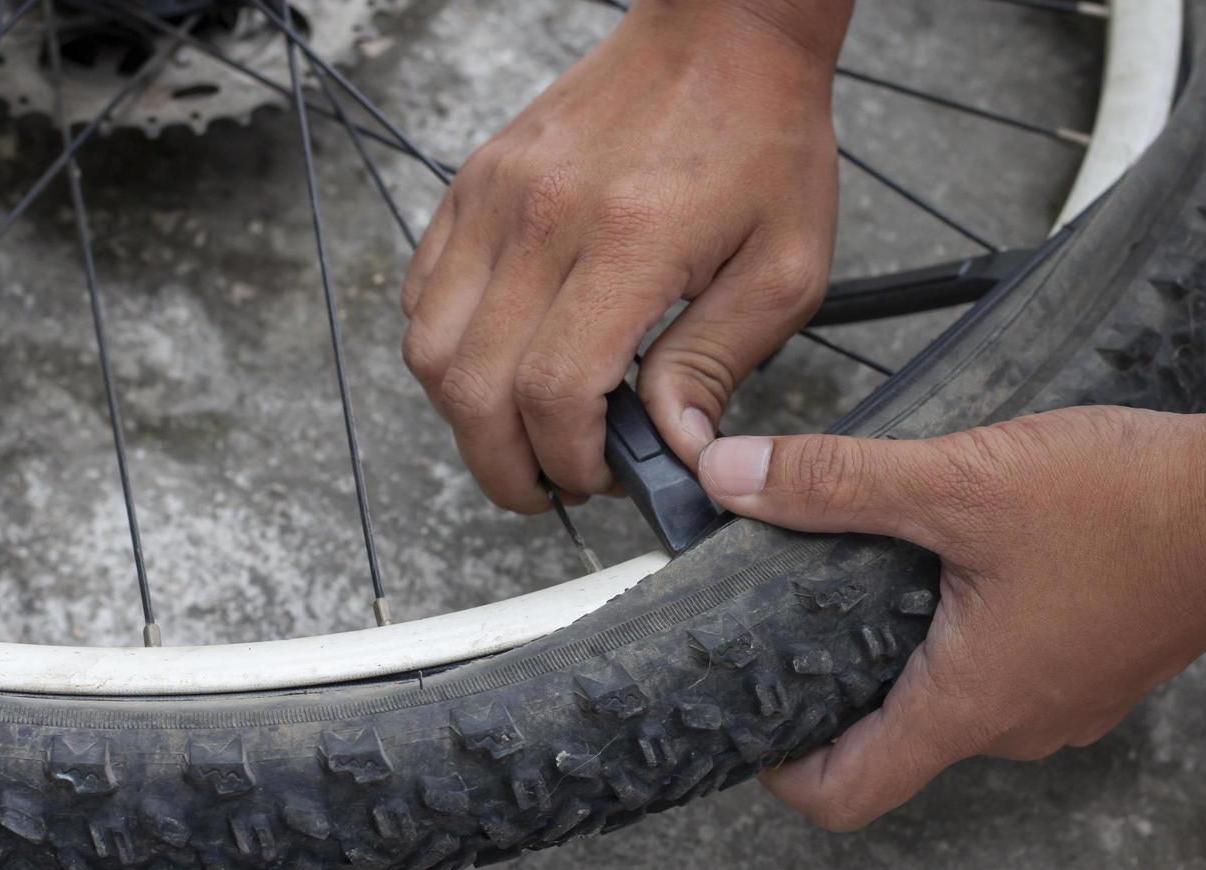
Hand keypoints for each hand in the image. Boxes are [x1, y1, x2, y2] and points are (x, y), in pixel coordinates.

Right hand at [401, 0, 848, 511]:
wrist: (722, 34)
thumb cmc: (763, 142)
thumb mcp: (784, 268)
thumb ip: (718, 363)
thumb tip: (676, 450)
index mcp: (627, 241)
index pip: (552, 390)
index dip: (568, 461)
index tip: (602, 479)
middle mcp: (542, 217)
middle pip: (473, 386)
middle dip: (505, 466)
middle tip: (552, 488)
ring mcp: (494, 196)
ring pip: (429, 348)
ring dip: (466, 416)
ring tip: (524, 435)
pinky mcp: (474, 183)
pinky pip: (422, 291)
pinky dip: (446, 350)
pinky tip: (500, 364)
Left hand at [695, 406, 1205, 830]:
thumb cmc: (1129, 502)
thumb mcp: (960, 482)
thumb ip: (836, 483)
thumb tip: (730, 477)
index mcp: (970, 704)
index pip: (844, 792)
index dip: (780, 769)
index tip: (749, 714)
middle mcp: (1016, 725)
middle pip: (893, 742)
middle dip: (835, 684)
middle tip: (792, 610)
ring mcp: (1064, 703)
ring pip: (952, 700)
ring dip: (903, 649)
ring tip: (868, 569)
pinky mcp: (1097, 666)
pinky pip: (1005, 669)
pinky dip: (963, 631)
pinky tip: (956, 558)